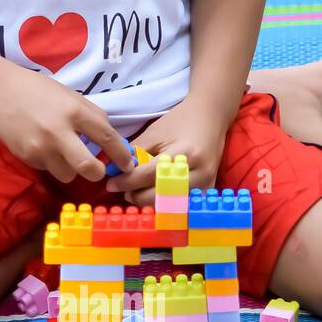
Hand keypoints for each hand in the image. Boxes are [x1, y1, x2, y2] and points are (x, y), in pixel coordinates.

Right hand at [0, 64, 133, 183]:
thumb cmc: (35, 89)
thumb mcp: (68, 94)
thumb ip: (89, 114)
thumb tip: (108, 137)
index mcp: (74, 111)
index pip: (106, 137)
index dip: (121, 154)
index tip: (128, 163)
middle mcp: (58, 131)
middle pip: (88, 167)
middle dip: (98, 173)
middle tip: (98, 170)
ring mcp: (40, 147)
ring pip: (67, 175)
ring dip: (71, 169)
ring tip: (63, 154)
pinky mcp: (26, 156)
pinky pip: (47, 169)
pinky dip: (51, 163)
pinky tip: (41, 146)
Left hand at [103, 96, 229, 206]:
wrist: (210, 117)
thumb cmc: (180, 122)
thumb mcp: (154, 134)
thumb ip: (135, 154)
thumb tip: (114, 172)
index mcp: (184, 153)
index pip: (149, 175)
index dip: (127, 181)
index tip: (111, 184)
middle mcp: (199, 172)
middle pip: (161, 194)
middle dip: (137, 195)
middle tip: (123, 191)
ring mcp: (207, 183)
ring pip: (172, 203)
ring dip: (150, 201)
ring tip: (136, 192)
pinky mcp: (209, 189)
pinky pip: (183, 204)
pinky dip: (166, 202)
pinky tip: (153, 195)